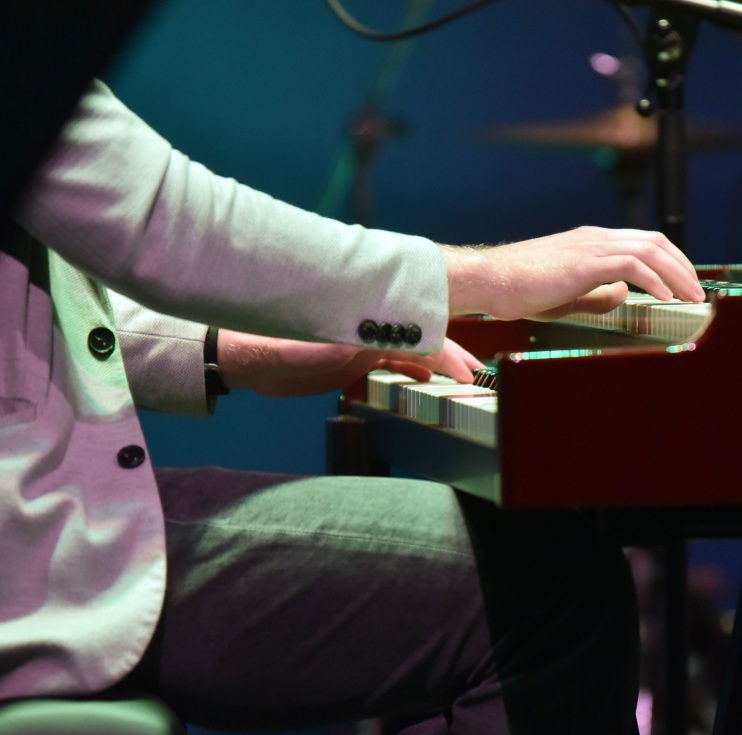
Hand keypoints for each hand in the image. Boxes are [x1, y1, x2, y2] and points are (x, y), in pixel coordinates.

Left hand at [218, 332, 483, 396]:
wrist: (243, 355)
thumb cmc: (279, 345)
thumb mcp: (332, 349)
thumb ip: (373, 349)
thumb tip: (415, 350)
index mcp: (371, 320)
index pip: (422, 335)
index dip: (448, 354)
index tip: (467, 373)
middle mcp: (372, 329)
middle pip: (422, 341)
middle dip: (451, 356)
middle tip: (474, 376)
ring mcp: (362, 345)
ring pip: (410, 354)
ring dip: (435, 366)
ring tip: (459, 381)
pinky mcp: (350, 362)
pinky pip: (391, 366)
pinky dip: (411, 374)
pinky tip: (424, 383)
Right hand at [441, 226, 703, 320]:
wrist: (489, 281)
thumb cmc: (519, 289)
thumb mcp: (569, 294)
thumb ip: (598, 293)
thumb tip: (624, 294)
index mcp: (592, 243)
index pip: (643, 244)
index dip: (671, 261)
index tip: (686, 283)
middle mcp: (595, 238)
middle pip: (654, 242)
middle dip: (683, 266)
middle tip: (698, 291)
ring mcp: (590, 247)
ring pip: (648, 250)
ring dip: (676, 273)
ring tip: (691, 296)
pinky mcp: (583, 262)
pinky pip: (630, 265)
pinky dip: (653, 280)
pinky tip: (665, 297)